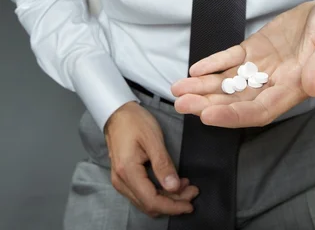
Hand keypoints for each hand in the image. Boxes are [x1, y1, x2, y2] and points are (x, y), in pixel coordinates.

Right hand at [104, 102, 198, 217]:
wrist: (117, 112)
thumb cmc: (134, 121)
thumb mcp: (153, 139)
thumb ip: (163, 164)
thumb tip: (174, 187)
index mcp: (127, 171)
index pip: (152, 201)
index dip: (173, 206)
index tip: (190, 204)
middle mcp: (121, 181)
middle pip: (149, 205)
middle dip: (173, 203)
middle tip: (192, 192)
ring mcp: (120, 180)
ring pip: (146, 201)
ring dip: (167, 199)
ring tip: (186, 187)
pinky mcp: (124, 177)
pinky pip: (142, 193)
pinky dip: (159, 192)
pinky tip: (172, 183)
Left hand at [171, 0, 314, 128]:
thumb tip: (311, 86)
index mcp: (294, 87)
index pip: (260, 110)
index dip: (234, 115)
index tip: (209, 116)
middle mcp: (274, 82)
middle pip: (237, 100)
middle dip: (208, 104)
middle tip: (182, 104)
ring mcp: (262, 66)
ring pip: (229, 82)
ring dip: (203, 87)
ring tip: (178, 89)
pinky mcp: (255, 49)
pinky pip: (231, 58)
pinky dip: (213, 63)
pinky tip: (195, 69)